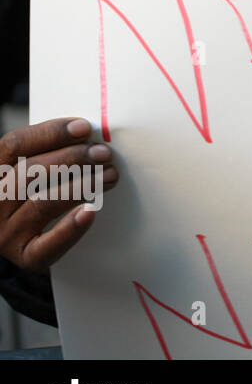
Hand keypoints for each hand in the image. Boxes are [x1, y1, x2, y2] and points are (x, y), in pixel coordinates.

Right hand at [0, 118, 116, 273]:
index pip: (14, 145)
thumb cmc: (34, 190)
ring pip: (42, 203)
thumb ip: (47, 151)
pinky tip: (90, 212)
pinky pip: (47, 246)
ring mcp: (5, 232)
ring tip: (110, 175)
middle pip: (30, 172)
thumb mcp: (29, 168)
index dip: (50, 133)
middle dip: (72, 158)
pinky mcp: (24, 255)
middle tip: (103, 153)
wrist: (24, 236)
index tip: (85, 128)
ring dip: (81, 186)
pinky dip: (69, 229)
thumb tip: (85, 132)